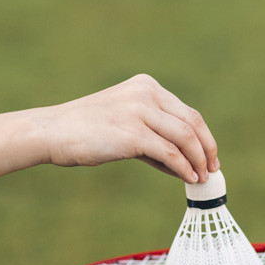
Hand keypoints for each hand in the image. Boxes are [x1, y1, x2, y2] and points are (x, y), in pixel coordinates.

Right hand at [36, 74, 218, 182]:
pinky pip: (169, 152)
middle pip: (193, 122)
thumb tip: (187, 166)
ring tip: (201, 178)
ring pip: (185, 137)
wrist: (52, 132)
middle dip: (207, 148)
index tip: (210, 156)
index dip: (205, 137)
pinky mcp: (132, 133)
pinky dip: (183, 167)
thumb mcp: (127, 126)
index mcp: (147, 86)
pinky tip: (188, 178)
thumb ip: (156, 139)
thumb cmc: (88, 132)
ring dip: (198, 160)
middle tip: (212, 169)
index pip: (188, 112)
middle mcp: (146, 93)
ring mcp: (139, 111)